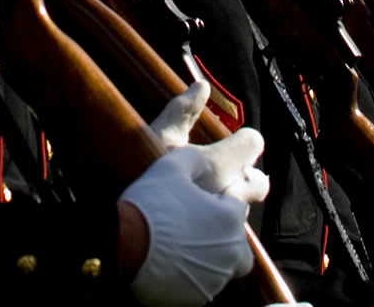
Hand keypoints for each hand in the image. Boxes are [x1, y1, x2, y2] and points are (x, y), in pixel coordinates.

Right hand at [120, 87, 266, 306]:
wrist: (120, 257)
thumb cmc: (143, 200)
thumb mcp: (161, 151)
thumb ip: (183, 116)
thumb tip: (202, 86)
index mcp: (226, 190)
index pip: (252, 161)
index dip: (245, 148)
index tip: (240, 149)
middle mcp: (233, 226)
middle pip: (249, 199)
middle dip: (236, 191)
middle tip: (212, 188)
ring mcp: (225, 261)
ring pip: (237, 241)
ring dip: (223, 229)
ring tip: (194, 224)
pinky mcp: (213, 286)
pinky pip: (219, 267)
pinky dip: (208, 257)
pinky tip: (183, 249)